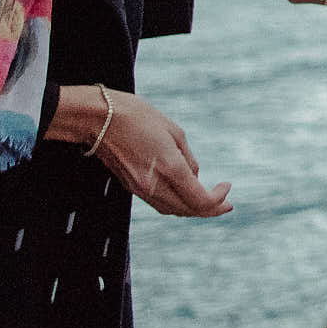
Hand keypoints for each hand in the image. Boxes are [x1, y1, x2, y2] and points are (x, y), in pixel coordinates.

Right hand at [55, 85, 233, 217]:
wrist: (99, 117)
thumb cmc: (138, 116)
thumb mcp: (174, 132)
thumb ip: (188, 159)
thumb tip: (195, 177)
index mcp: (168, 167)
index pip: (199, 199)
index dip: (218, 199)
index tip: (227, 187)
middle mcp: (153, 184)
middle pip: (187, 210)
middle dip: (211, 210)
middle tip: (226, 204)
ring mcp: (139, 188)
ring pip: (172, 210)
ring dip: (192, 209)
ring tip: (209, 202)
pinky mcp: (130, 187)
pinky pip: (158, 203)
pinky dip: (176, 204)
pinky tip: (185, 195)